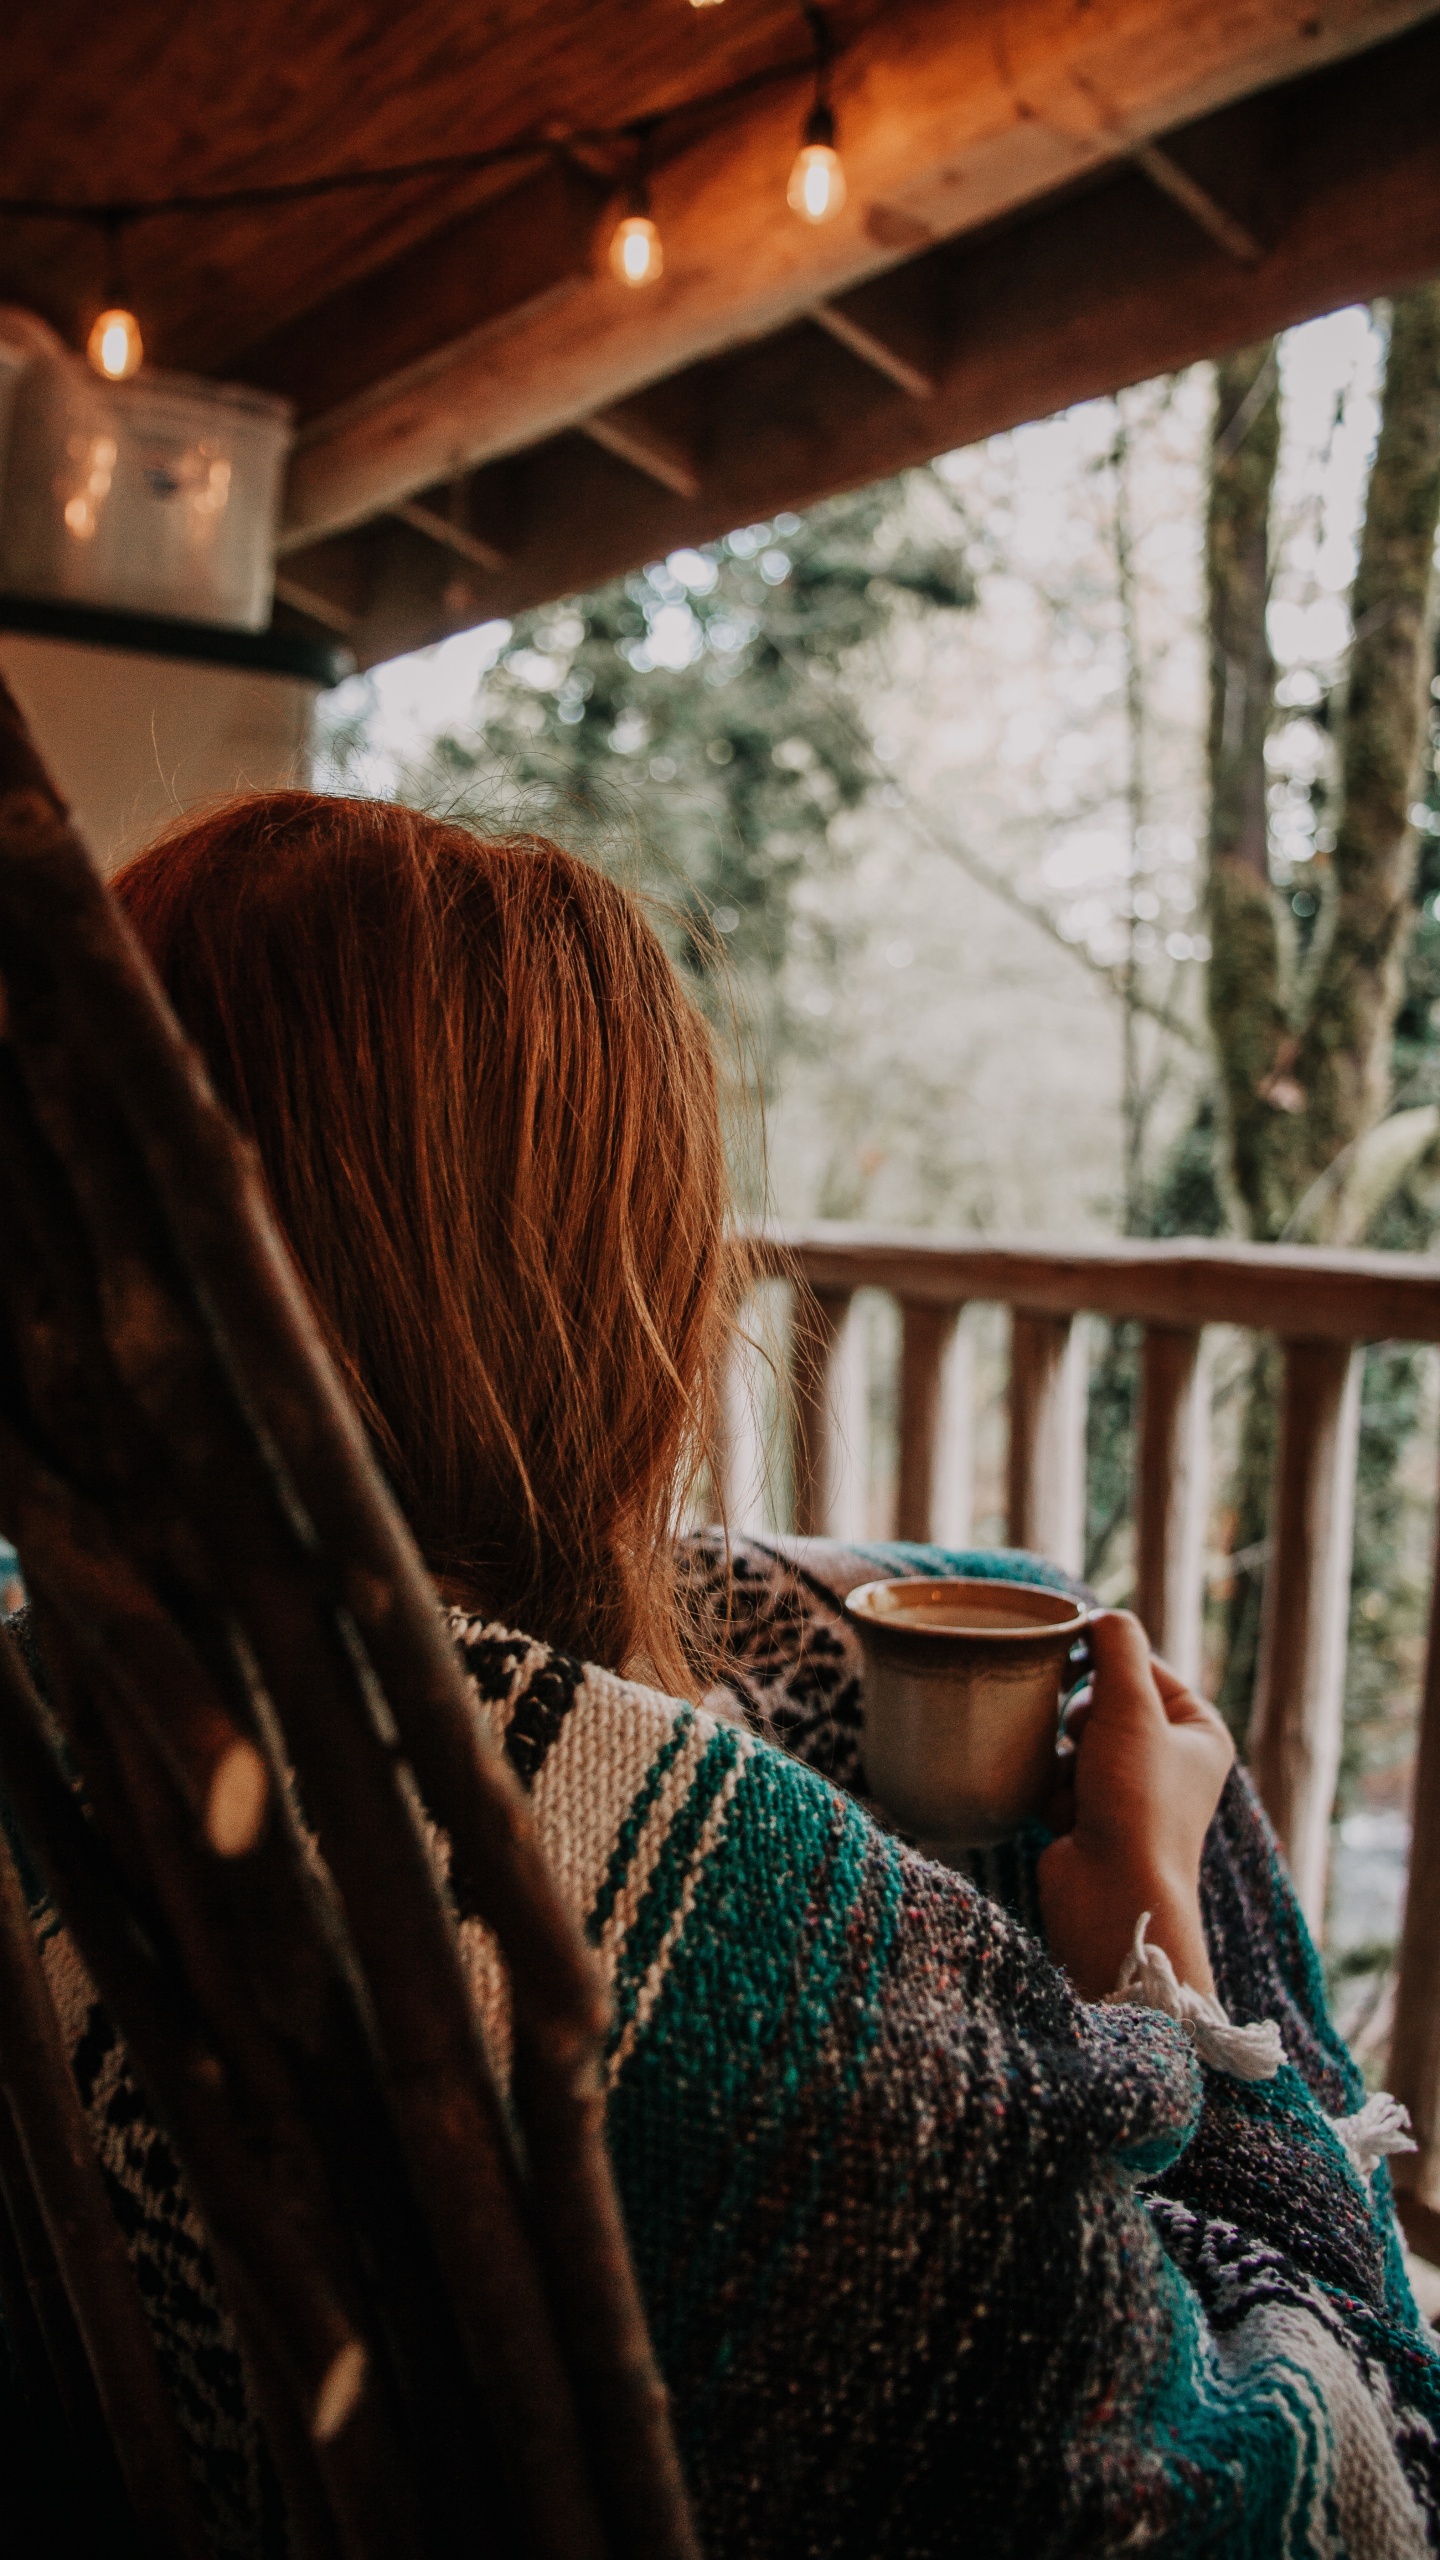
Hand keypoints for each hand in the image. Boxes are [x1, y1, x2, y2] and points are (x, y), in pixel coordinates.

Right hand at [1036, 1610, 1233, 2002]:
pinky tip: (1058, 1810)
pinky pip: (1058, 1780)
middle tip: (1080, 1736)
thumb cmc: (1135, 1803)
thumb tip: (1099, 1617)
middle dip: (1079, 1717)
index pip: (1142, 1666)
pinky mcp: (1094, 1822)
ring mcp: (1132, 1795)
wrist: (1113, 1896)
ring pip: (1075, 1741)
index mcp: (1200, 1731)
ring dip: (1061, 1755)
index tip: (1070, 1664)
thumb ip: (1118, 1648)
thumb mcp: (1131, 1708)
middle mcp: (1171, 1762)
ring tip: (1070, 1780)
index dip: (1104, 1664)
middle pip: (1104, 1702)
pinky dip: (1050, 1789)